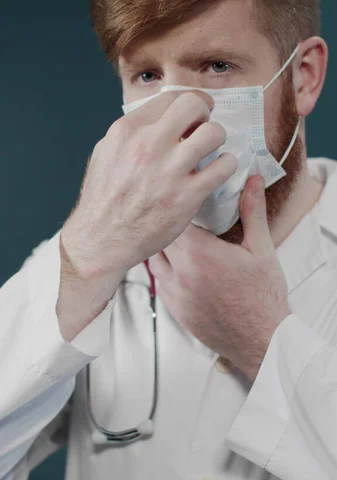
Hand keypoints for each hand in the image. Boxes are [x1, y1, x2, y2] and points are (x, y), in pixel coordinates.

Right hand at [61, 90, 236, 284]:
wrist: (101, 240)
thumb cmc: (103, 199)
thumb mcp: (106, 153)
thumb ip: (133, 133)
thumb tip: (161, 119)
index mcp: (127, 131)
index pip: (170, 97)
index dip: (189, 103)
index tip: (195, 114)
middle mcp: (148, 145)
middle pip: (194, 105)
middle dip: (205, 113)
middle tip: (203, 127)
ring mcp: (169, 171)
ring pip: (214, 133)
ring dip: (218, 139)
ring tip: (211, 150)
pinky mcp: (186, 196)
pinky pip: (223, 167)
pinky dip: (226, 165)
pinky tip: (217, 171)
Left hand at [148, 175, 290, 381]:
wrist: (261, 340)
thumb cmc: (263, 299)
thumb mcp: (261, 249)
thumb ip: (252, 211)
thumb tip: (252, 182)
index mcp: (200, 254)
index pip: (173, 216)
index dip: (177, 204)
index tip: (185, 198)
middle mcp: (180, 273)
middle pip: (159, 236)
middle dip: (168, 224)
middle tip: (180, 215)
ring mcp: (173, 293)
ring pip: (152, 258)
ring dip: (162, 246)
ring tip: (178, 239)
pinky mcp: (173, 309)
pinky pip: (158, 281)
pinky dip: (164, 269)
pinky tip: (180, 265)